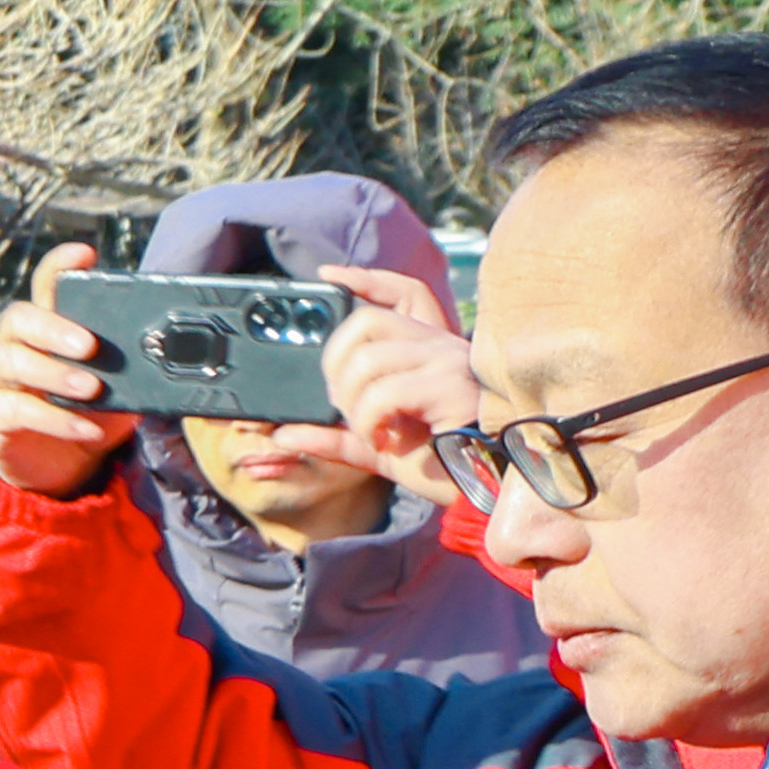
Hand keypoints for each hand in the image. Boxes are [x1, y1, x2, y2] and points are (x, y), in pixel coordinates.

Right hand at [0, 243, 133, 497]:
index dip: (60, 265)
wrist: (60, 467)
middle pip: (19, 317)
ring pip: (12, 361)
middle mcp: (16, 345)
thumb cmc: (88, 414)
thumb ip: (133, 370)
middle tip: (90, 345)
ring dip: (54, 373)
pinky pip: (17, 410)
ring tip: (91, 389)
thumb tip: (174, 362)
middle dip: (54, 327)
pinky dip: (56, 420)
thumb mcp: (118, 389)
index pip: (46, 285)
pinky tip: (86, 429)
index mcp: (47, 328)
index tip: (86, 253)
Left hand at [313, 240, 487, 477]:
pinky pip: (384, 392)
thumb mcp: (378, 448)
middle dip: (336, 364)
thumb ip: (335, 437)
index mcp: (430, 351)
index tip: (327, 277)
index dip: (364, 279)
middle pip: (367, 321)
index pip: (404, 293)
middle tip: (345, 406)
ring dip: (352, 402)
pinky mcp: (451, 387)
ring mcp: (449, 362)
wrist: (484, 491)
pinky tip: (383, 441)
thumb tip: (284, 434)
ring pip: (368, 360)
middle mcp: (442, 346)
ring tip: (370, 431)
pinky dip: (368, 421)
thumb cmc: (441, 465)